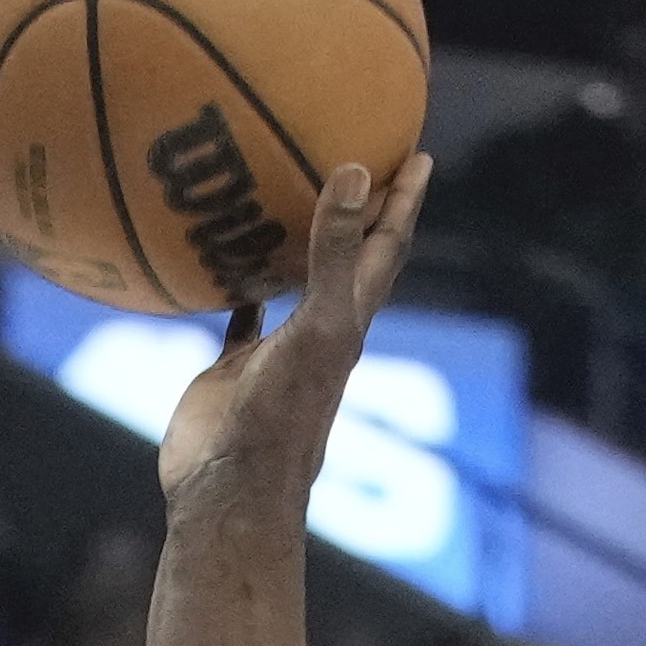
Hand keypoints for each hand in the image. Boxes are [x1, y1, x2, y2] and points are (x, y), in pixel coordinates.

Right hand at [156, 154, 434, 516]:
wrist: (231, 491)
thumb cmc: (283, 416)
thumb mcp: (320, 326)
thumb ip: (336, 253)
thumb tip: (357, 171)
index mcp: (350, 321)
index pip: (386, 248)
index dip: (405, 201)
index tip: (419, 154)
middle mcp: (319, 330)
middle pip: (348, 257)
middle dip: (361, 209)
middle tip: (363, 153)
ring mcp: (277, 349)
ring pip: (293, 280)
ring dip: (298, 240)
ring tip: (292, 186)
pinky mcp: (234, 367)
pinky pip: (240, 311)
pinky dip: (237, 282)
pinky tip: (226, 253)